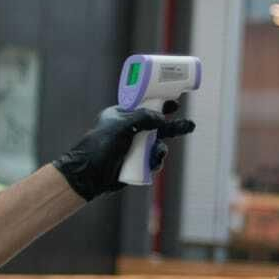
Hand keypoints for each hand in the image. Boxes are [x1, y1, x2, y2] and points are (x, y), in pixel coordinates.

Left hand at [54, 107, 195, 201]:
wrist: (89, 175)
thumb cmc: (99, 146)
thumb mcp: (121, 126)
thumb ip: (142, 118)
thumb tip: (162, 118)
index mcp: (122, 115)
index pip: (146, 105)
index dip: (161, 103)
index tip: (175, 102)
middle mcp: (130, 130)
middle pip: (157, 125)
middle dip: (173, 126)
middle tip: (189, 126)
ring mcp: (134, 147)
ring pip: (158, 145)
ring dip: (161, 149)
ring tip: (157, 154)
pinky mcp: (137, 163)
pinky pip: (153, 161)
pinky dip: (155, 162)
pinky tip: (152, 164)